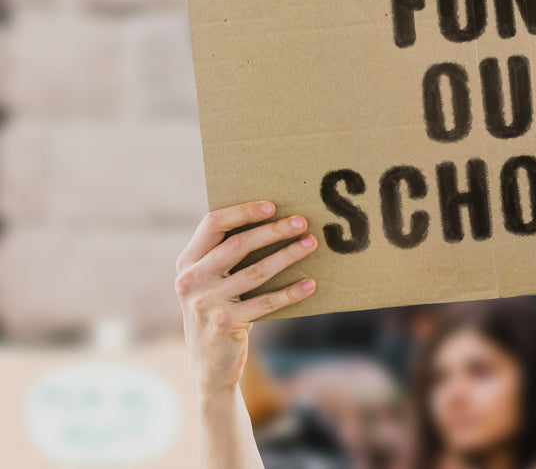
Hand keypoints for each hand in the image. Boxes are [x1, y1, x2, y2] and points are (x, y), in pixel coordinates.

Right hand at [175, 200, 316, 394]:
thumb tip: (271, 222)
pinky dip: (291, 292)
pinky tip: (310, 284)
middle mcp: (191, 280)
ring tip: (311, 244)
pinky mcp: (225, 324)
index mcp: (187, 262)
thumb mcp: (210, 283)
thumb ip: (224, 257)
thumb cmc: (218, 312)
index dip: (243, 211)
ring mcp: (206, 303)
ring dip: (287, 255)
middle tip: (302, 222)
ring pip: (256, 271)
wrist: (209, 366)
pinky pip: (266, 302)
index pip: (212, 224)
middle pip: (238, 244)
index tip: (272, 206)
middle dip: (273, 230)